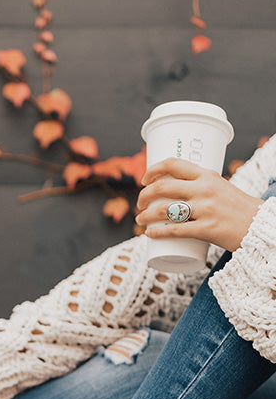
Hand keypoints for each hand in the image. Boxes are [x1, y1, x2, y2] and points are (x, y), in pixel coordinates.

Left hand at [135, 158, 260, 252]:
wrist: (259, 225)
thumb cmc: (237, 207)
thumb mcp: (220, 186)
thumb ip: (200, 185)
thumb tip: (176, 189)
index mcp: (207, 175)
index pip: (173, 164)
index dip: (153, 170)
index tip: (144, 180)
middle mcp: (204, 189)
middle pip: (162, 187)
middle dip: (144, 196)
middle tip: (140, 204)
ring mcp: (205, 209)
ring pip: (164, 210)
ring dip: (145, 216)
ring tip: (140, 220)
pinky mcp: (206, 229)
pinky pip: (174, 231)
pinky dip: (157, 233)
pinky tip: (148, 234)